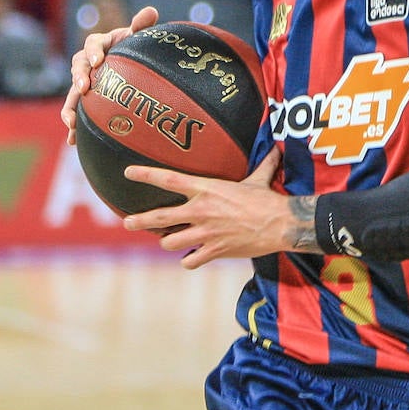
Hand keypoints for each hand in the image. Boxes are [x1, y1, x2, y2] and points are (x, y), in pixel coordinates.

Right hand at [61, 4, 159, 144]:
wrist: (134, 65)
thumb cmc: (136, 48)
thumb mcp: (139, 37)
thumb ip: (142, 25)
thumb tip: (151, 11)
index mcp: (101, 44)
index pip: (93, 44)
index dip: (93, 52)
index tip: (99, 61)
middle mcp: (89, 62)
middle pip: (78, 67)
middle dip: (79, 78)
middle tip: (84, 89)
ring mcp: (86, 81)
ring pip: (72, 93)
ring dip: (70, 106)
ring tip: (71, 122)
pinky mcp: (86, 99)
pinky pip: (76, 111)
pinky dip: (73, 125)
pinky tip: (72, 141)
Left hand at [121, 148, 293, 268]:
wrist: (281, 224)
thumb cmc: (268, 200)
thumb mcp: (260, 179)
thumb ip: (263, 164)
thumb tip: (277, 149)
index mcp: (208, 189)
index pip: (170, 180)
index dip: (146, 175)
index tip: (128, 173)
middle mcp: (201, 210)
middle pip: (159, 217)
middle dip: (138, 221)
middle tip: (127, 222)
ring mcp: (206, 232)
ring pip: (170, 242)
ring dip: (169, 242)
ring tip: (170, 240)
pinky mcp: (214, 250)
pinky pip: (189, 261)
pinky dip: (189, 260)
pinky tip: (191, 258)